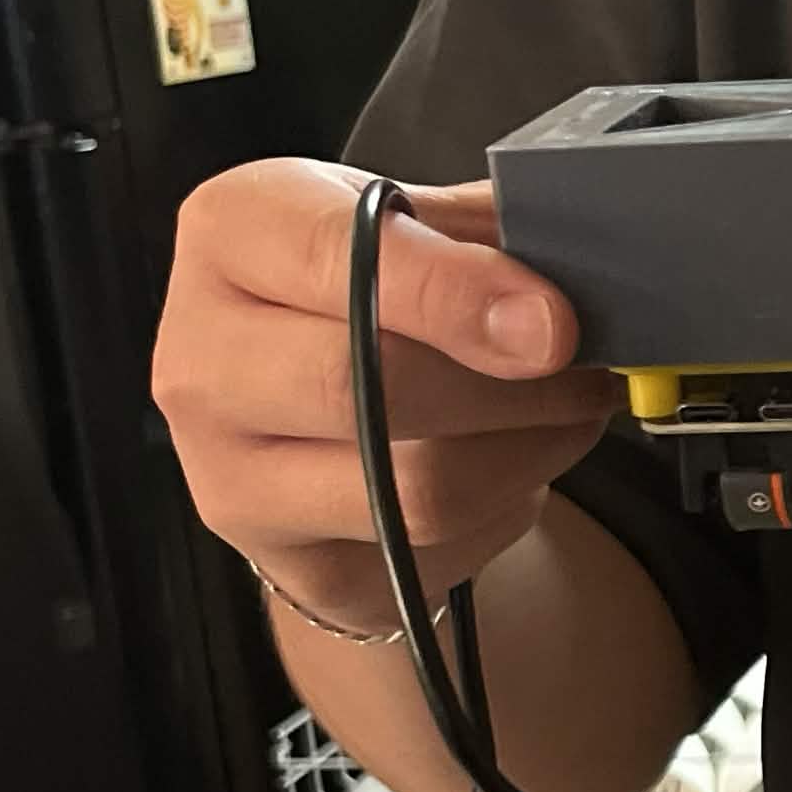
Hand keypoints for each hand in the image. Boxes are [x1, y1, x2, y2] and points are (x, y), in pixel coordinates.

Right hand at [154, 161, 617, 633]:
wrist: (319, 407)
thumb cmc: (377, 287)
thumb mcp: (418, 223)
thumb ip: (484, 230)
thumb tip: (576, 261)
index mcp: (231, 233)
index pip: (335, 258)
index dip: (455, 294)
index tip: (554, 323)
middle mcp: (201, 361)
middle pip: (368, 386)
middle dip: (512, 387)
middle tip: (590, 372)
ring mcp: (230, 481)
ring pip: (416, 488)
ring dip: (530, 452)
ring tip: (573, 412)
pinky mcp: (293, 568)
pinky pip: (435, 552)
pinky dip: (507, 507)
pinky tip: (518, 464)